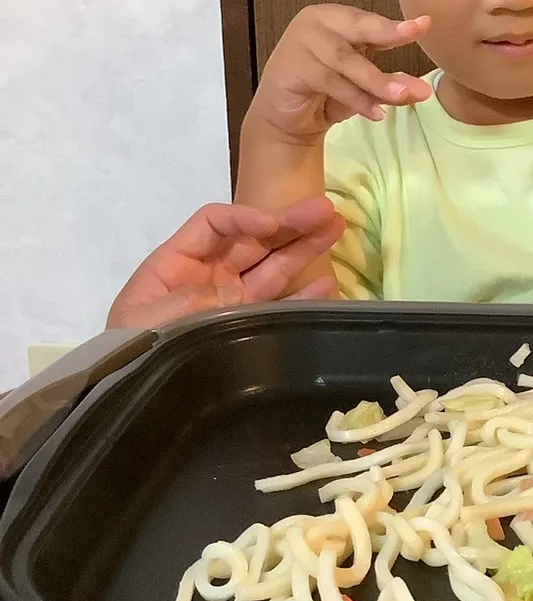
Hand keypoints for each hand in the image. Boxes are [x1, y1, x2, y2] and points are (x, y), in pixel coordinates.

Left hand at [106, 197, 344, 329]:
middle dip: (288, 222)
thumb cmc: (128, 349)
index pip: (214, 224)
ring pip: (273, 267)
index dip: (243, 217)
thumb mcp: (143, 320)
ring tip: (336, 225)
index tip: (270, 224)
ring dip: (304, 247)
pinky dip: (305, 298)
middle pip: (253, 240)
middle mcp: (210, 275)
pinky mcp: (247, 328)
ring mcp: (232, 302)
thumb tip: (225, 295)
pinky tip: (329, 284)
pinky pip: (280, 307)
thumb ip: (183, 302)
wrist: (128, 392)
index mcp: (178, 262)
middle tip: (325, 208)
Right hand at [251, 5, 433, 143]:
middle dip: (386, 31)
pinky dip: (355, 98)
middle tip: (412, 34)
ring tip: (401, 95)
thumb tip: (424, 91)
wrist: (285, 118)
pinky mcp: (289, 67)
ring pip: (344, 59)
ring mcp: (299, 42)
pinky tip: (375, 113)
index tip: (425, 24)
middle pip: (355, 27)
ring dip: (375, 79)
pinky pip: (329, 81)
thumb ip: (391, 85)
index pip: (369, 20)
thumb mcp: (364, 89)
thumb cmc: (326, 93)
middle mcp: (316, 22)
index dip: (396, 24)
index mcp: (336, 18)